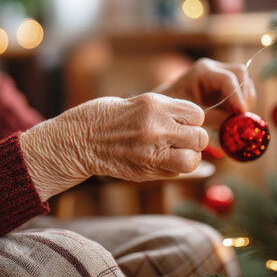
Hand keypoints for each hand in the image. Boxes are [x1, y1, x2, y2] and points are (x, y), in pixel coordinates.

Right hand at [20, 93, 208, 200]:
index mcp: (154, 104)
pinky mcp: (146, 170)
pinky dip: (173, 169)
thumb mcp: (138, 104)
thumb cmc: (106, 118)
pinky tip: (158, 162)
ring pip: (192, 159)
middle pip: (199, 137)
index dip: (191, 120)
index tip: (180, 123)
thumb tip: (198, 123)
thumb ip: (166, 113)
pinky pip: (176, 173)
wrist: (77, 141)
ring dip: (188, 157)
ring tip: (173, 154)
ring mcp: (151, 150)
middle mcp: (156, 126)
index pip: (196, 114)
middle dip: (193, 140)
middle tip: (179, 141)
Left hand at [153, 58, 255, 127]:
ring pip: (245, 81)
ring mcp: (220, 74)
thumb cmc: (173, 109)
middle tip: (240, 115)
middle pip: (241, 74)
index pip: (228, 79)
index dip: (237, 96)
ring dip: (245, 99)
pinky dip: (242, 101)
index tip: (240, 113)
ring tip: (236, 116)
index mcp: (202, 72)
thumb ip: (213, 117)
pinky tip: (233, 114)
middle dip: (244, 95)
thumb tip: (235, 121)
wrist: (165, 106)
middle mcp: (213, 69)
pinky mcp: (224, 84)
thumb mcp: (191, 114)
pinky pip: (242, 89)